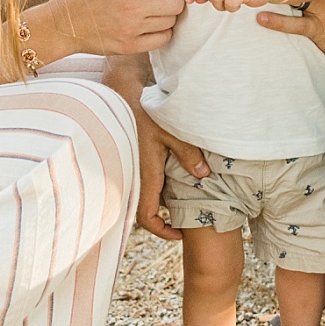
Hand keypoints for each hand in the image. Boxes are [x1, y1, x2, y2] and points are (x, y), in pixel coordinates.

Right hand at [47, 0, 190, 56]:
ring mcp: (132, 29)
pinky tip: (154, 27)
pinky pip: (162, 40)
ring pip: (171, 22)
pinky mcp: (130, 46)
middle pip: (175, 3)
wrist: (62, 25)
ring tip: (158, 11)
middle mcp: (132, 7)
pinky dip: (162, 32)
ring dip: (169, 16)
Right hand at [131, 98, 209, 241]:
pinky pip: (147, 182)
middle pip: (148, 210)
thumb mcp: (171, 131)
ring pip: (148, 196)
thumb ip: (187, 153)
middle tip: (188, 218)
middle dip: (166, 219)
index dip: (162, 231)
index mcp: (144, 175)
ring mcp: (134, 169)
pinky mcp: (135, 160)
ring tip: (187, 198)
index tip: (179, 233)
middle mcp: (136, 176)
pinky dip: (161, 186)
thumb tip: (203, 175)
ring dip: (165, 201)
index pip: (146, 218)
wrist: (121, 92)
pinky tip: (177, 177)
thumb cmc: (144, 110)